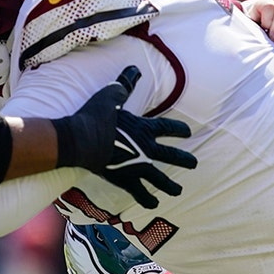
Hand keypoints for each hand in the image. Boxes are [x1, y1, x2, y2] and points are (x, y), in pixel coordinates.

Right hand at [53, 67, 197, 207]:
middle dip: (184, 160)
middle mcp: (146, 149)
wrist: (79, 139)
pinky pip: (139, 192)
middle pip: (170, 156)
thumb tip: (134, 68)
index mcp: (145, 129)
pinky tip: (154, 205)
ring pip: (159, 178)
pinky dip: (147, 199)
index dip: (179, 130)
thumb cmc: (94, 116)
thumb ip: (125, 83)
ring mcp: (137, 166)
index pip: (168, 128)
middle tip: (194, 164)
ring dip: (169, 185)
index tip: (187, 133)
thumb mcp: (111, 95)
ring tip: (178, 190)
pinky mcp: (124, 179)